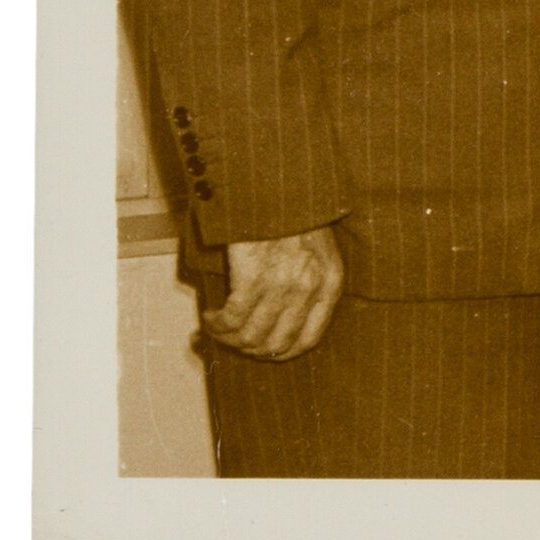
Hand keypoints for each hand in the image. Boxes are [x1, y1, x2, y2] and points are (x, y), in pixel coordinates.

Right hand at [204, 225, 344, 361]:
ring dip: (227, 338)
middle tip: (231, 339)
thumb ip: (309, 284)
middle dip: (249, 349)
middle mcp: (310, 288)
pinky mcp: (253, 276)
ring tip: (216, 327)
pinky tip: (210, 316)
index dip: (281, 353)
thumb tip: (278, 321)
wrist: (278, 186)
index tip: (262, 351)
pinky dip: (217, 324)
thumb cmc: (294, 216)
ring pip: (251, 335)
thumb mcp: (319, 251)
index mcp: (330, 283)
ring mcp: (283, 283)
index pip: (309, 340)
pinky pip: (232, 317)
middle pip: (276, 344)